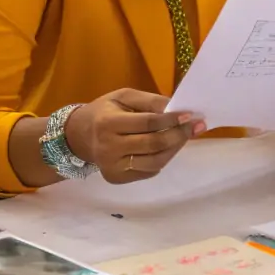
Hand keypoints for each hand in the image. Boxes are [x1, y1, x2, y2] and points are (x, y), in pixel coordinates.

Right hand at [64, 89, 204, 183]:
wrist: (79, 135)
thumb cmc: (105, 111)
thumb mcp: (124, 96)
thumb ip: (150, 100)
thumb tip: (176, 107)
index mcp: (108, 123)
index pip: (147, 123)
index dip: (171, 120)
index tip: (190, 114)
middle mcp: (108, 148)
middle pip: (153, 144)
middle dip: (178, 135)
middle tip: (195, 126)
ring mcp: (112, 167)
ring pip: (154, 162)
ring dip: (175, 149)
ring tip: (184, 136)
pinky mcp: (117, 178)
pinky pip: (148, 171)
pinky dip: (163, 158)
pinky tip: (168, 147)